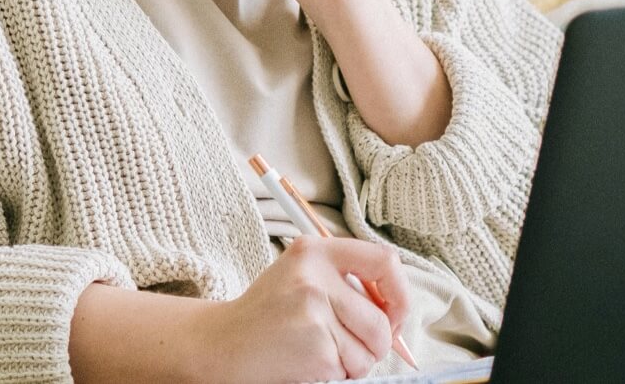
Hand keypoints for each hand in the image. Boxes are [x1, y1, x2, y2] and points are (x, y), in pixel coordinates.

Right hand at [187, 235, 411, 383]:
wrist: (225, 342)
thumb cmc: (269, 313)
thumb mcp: (301, 278)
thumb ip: (345, 283)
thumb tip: (398, 312)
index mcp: (314, 251)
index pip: (384, 261)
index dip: (399, 293)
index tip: (393, 313)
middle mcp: (314, 276)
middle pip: (382, 319)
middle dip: (376, 343)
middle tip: (346, 344)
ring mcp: (314, 312)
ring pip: (370, 351)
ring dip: (353, 362)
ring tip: (319, 350)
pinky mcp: (316, 347)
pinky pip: (350, 370)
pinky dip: (336, 374)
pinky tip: (307, 361)